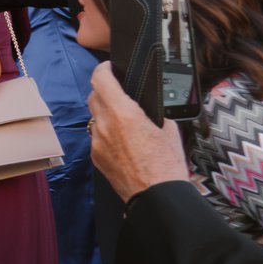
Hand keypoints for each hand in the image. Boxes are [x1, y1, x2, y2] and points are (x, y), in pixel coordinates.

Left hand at [87, 60, 190, 202]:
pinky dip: (106, 133)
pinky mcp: (95, 156)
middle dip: (104, 90)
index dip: (103, 70)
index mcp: (123, 114)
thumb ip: (153, 113)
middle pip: (94, 97)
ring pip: (94, 118)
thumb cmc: (166, 165)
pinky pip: (96, 137)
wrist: (156, 195)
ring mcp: (97, 142)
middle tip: (117, 91)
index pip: (101, 80)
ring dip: (105, 113)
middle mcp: (105, 125)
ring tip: (124, 120)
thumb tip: (148, 107)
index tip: (108, 68)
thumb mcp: (168, 130)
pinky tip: (122, 141)